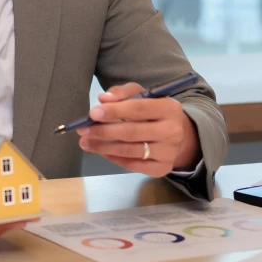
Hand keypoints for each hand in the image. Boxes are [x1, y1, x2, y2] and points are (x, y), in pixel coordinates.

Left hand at [77, 83, 200, 176]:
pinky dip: (114, 158)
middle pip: (131, 132)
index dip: (113, 111)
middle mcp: (172, 131)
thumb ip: (123, 93)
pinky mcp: (162, 168)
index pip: (137, 109)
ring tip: (85, 142)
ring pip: (129, 151)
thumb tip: (103, 98)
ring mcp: (169, 152)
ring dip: (103, 147)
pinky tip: (102, 151)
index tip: (92, 114)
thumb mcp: (142, 95)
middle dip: (103, 131)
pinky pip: (132, 165)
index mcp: (169, 108)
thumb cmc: (154, 111)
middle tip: (82, 131)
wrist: (179, 135)